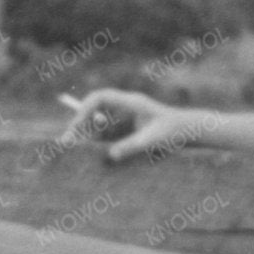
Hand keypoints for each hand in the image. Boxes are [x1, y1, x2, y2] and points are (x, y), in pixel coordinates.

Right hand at [61, 88, 188, 161]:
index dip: (84, 110)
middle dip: (78, 122)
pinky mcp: (125, 124)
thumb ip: (132, 146)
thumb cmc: (173, 132)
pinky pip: (104, 128)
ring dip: (85, 131)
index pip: (100, 97)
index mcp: (130, 102)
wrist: (187, 130)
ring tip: (74, 147)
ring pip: (96, 118)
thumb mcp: (152, 141)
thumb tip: (110, 155)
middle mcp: (125, 104)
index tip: (75, 129)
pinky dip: (95, 138)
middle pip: (93, 106)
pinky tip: (91, 149)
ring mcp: (124, 113)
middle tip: (66, 142)